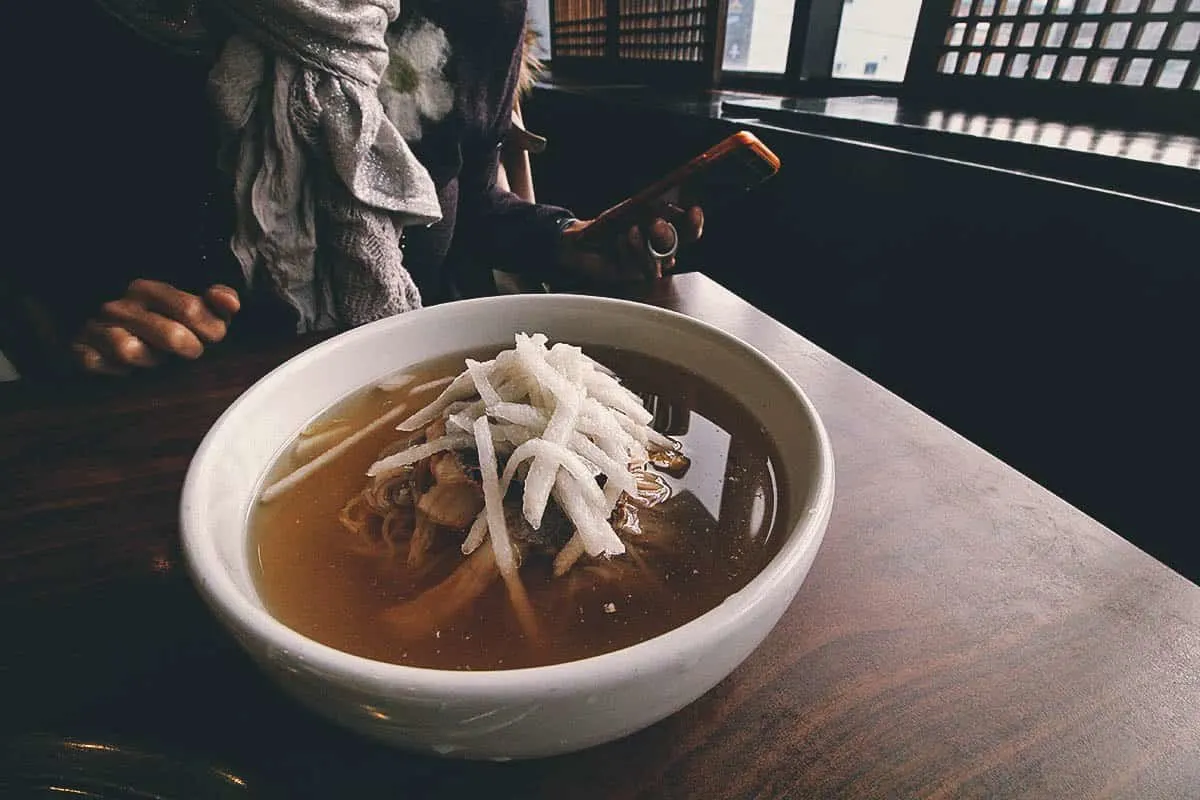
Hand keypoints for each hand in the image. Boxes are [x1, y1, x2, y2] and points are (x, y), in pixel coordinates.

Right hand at [71, 280, 240, 375]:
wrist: (101, 339)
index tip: (211, 338)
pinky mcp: (81, 351)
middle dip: (188, 349)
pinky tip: (126, 370)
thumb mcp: (191, 312)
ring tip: (155, 360)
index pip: (192, 310)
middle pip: (171, 334)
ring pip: (131, 350)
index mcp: (150, 290)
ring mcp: (98, 328)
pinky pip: (98, 364)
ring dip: (150, 361)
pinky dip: (116, 372)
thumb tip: (230, 303)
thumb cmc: (159, 326)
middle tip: (190, 352)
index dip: (211, 331)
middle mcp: (121, 305)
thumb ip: (216, 303)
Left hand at [557, 204, 704, 285]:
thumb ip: (644, 209)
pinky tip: (619, 240)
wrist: (580, 242)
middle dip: (666, 234)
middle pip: (674, 246)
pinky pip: (634, 266)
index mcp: (665, 233)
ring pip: (655, 261)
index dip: (694, 223)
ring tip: (630, 231)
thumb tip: (659, 203)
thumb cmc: (608, 225)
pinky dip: (627, 252)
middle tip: (656, 224)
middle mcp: (659, 251)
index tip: (693, 210)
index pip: (688, 231)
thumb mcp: (626, 212)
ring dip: (643, 245)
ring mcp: (645, 265)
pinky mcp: (629, 275)